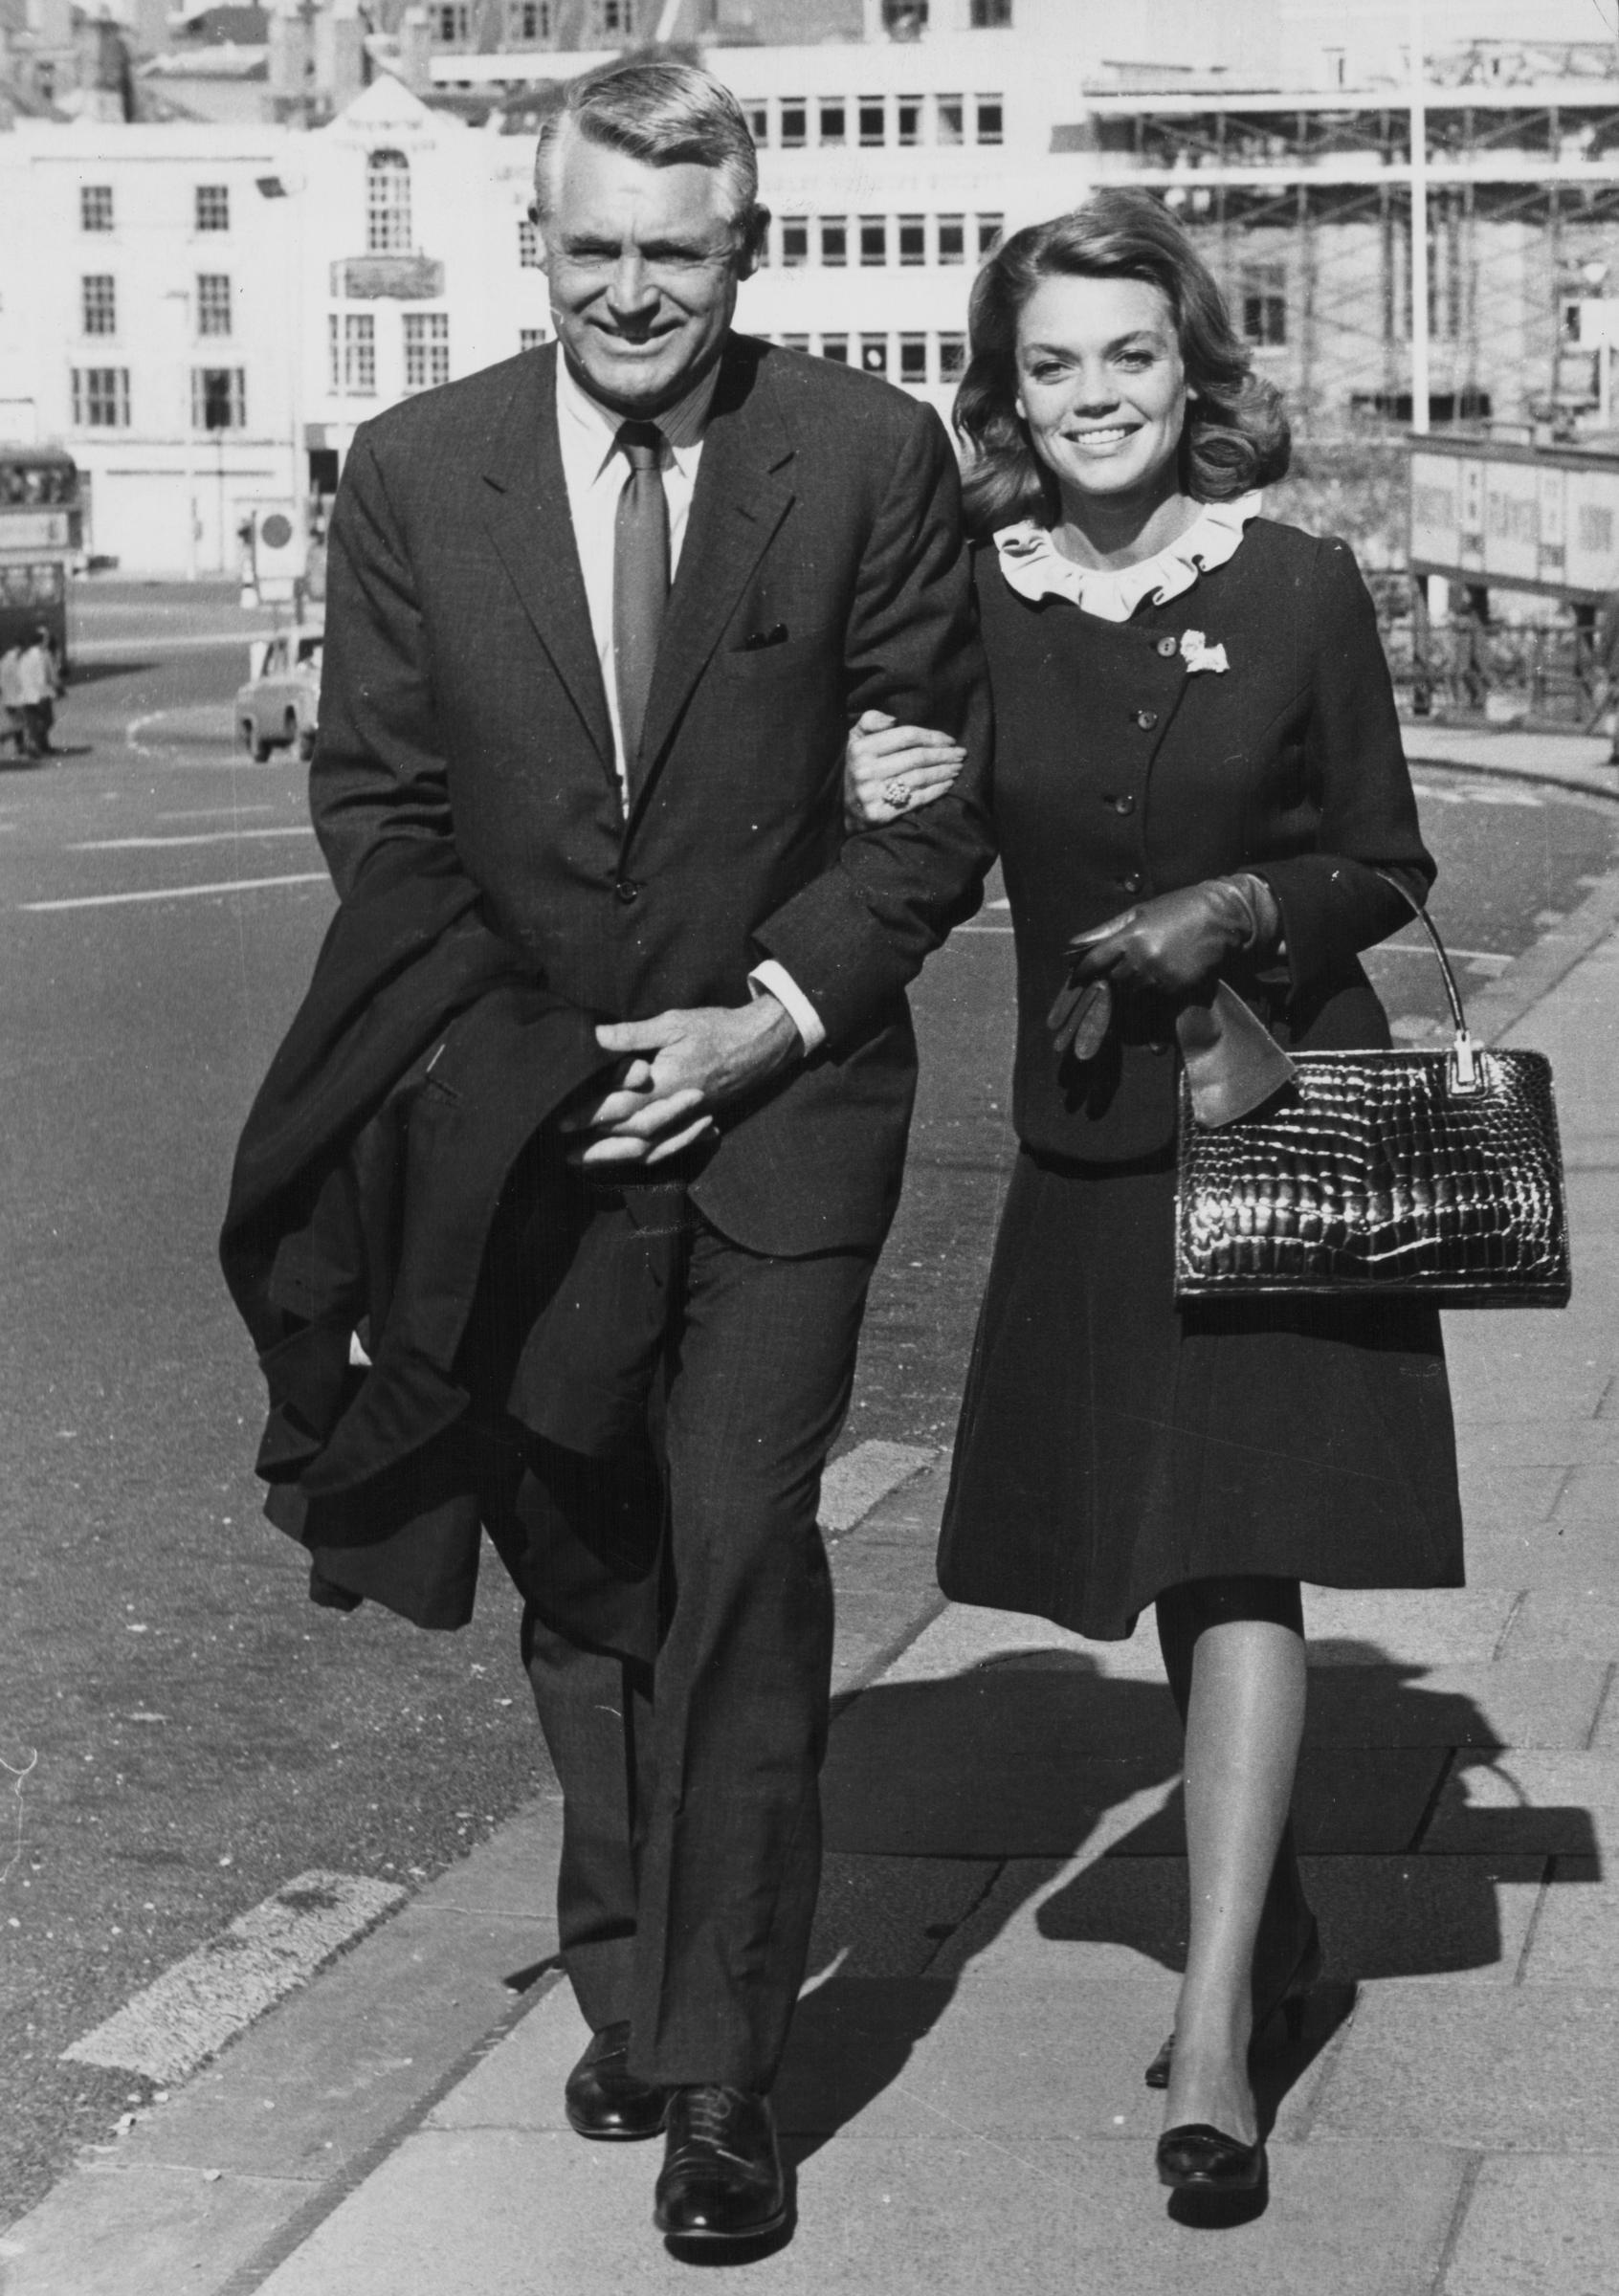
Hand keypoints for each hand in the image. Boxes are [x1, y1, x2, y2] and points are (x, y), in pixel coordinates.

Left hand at [569, 997, 799, 1167]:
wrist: (761, 1045)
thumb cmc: (717, 1029)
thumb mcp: (674, 1022)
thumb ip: (634, 1034)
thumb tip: (596, 1037)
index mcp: (665, 1084)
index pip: (618, 1106)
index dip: (588, 1114)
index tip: (561, 1120)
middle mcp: (674, 1109)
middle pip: (627, 1135)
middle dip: (594, 1144)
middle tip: (562, 1150)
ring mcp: (686, 1119)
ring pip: (646, 1148)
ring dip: (614, 1156)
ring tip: (585, 1161)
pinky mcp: (694, 1121)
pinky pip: (666, 1148)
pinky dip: (643, 1156)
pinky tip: (625, 1158)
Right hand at [844, 709, 965, 829]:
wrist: (848, 810)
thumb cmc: (860, 768)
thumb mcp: (857, 740)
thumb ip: (870, 721)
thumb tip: (893, 720)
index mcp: (861, 748)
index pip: (906, 736)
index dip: (932, 737)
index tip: (950, 740)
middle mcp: (864, 771)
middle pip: (916, 758)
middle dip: (944, 755)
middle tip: (961, 755)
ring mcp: (871, 794)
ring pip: (919, 778)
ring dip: (944, 772)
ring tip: (958, 768)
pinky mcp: (879, 814)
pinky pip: (916, 799)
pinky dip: (936, 791)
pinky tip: (948, 785)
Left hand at [1063, 880, 1260, 1000]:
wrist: (1222, 918)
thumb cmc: (1180, 909)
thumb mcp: (1141, 912)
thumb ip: (1109, 929)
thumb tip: (1075, 943)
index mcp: (1130, 937)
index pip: (1095, 960)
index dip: (1082, 971)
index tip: (1077, 978)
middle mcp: (1143, 959)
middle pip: (1113, 981)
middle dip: (1111, 979)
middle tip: (1114, 976)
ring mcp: (1160, 976)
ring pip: (1133, 993)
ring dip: (1131, 988)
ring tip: (1140, 976)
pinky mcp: (1178, 988)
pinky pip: (1156, 999)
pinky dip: (1153, 993)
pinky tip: (1160, 980)